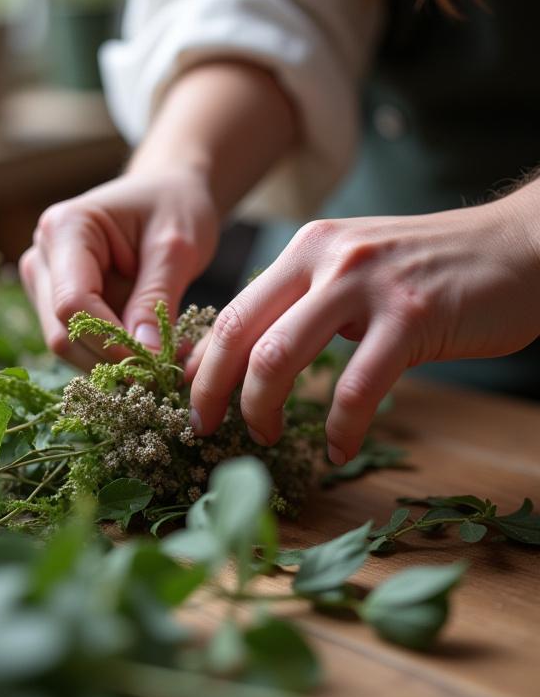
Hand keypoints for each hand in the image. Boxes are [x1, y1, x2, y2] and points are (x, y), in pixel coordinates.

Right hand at [20, 169, 219, 368]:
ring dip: (112, 362)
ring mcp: (45, 282)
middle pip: (62, 332)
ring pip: (67, 345)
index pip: (73, 304)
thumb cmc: (175, 207)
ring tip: (162, 359)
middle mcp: (42, 256)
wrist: (169, 193)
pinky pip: (79, 343)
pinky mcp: (56, 302)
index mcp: (65, 229)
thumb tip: (144, 354)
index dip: (111, 341)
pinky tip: (149, 350)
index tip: (155, 362)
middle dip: (111, 358)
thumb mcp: (177, 248)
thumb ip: (157, 299)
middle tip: (163, 370)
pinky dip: (112, 356)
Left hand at [188, 194, 539, 463]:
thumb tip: (249, 353)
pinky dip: (340, 428)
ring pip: (279, 358)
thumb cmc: (427, 270)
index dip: (201, 363)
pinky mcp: (411, 316)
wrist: (516, 247)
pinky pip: (356, 387)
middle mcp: (325, 257)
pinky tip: (339, 449)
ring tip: (267, 439)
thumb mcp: (352, 269)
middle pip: (238, 333)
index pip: (232, 310)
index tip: (190, 400)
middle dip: (210, 391)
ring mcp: (366, 284)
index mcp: (305, 249)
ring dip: (262, 410)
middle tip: (205, 429)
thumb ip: (302, 303)